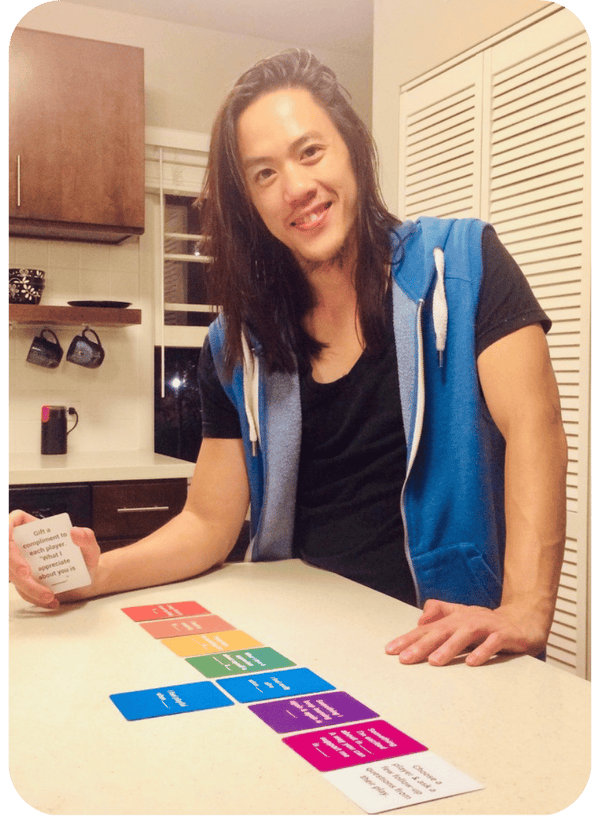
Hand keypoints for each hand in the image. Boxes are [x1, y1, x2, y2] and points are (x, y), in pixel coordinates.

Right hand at [8, 510, 100, 608]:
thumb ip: (87, 538)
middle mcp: (28, 546)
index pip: (16, 520)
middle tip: (27, 574)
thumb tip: (76, 532)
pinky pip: (21, 590)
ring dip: (27, 586)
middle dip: (13, 563)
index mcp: (39, 530)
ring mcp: (23, 564)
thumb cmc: (85, 561)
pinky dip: (34, 597)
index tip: (9, 537)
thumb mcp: (91, 548)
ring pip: (12, 573)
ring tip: (49, 595)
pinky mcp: (24, 581)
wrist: (85, 584)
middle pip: (8, 549)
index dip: (8, 527)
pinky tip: (51, 600)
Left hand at [385, 598, 547, 666]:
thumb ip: (440, 614)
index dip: (409, 638)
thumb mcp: (461, 617)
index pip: (427, 629)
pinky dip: (483, 652)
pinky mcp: (504, 635)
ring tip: (434, 661)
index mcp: (454, 619)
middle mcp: (467, 620)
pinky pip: (492, 643)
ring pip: (465, 635)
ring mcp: (486, 626)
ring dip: (449, 648)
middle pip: (441, 631)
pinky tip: (472, 662)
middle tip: (405, 658)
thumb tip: (420, 619)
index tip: (391, 650)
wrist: (524, 619)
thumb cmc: (488, 623)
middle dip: (422, 645)